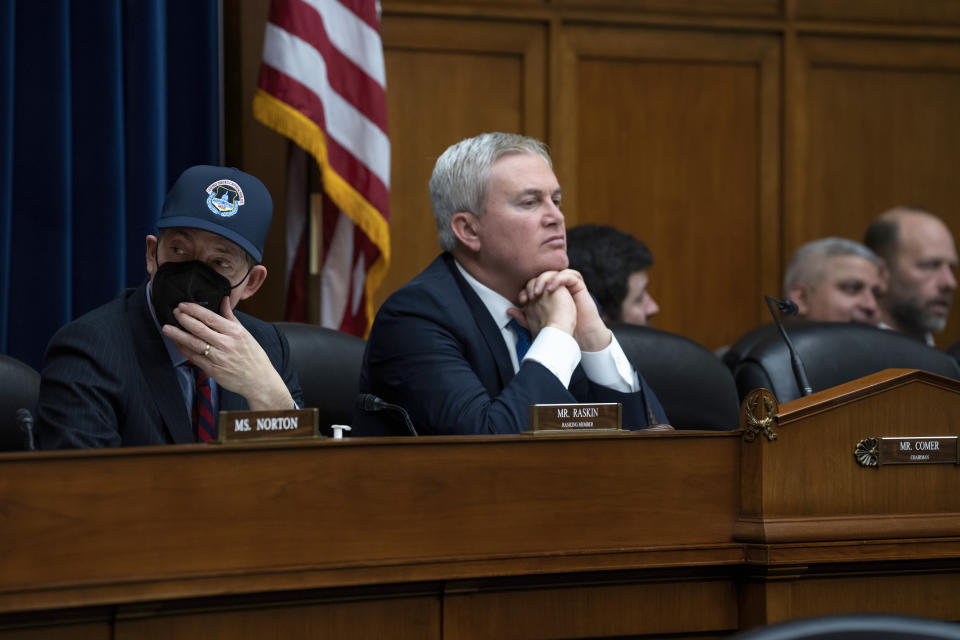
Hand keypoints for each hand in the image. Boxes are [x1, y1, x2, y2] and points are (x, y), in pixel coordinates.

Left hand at [161, 298, 294, 410]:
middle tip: (174, 312)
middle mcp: (226, 344)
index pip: (210, 317)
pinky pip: (194, 357)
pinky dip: (184, 349)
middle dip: (183, 319)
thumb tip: (224, 299)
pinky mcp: (213, 370)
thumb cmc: (253, 356)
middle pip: (199, 329)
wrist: (259, 380)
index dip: (194, 310)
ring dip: (178, 334)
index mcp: (235, 332)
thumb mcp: (245, 333)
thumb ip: (231, 317)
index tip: (183, 305)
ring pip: (193, 343)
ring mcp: (219, 358)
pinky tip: (177, 343)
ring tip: (167, 327)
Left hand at [511, 271, 577, 335]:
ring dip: (545, 279)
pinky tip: (551, 289)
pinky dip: (558, 279)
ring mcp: (568, 286)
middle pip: (544, 275)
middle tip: (530, 295)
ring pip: (555, 272)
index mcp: (548, 295)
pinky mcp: (578, 286)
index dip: (527, 289)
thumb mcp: (538, 323)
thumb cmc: (562, 330)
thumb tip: (509, 311)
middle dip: (535, 282)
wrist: (580, 336)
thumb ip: (524, 316)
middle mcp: (558, 288)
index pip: (536, 283)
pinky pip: (569, 275)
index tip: (522, 301)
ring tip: (539, 291)